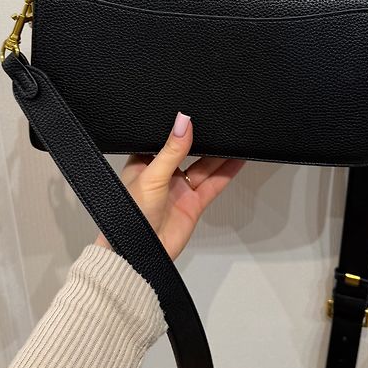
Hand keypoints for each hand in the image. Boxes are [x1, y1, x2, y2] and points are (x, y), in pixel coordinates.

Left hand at [95, 111, 245, 259]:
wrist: (138, 254)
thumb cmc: (130, 216)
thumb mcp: (151, 175)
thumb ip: (171, 149)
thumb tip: (183, 122)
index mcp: (144, 163)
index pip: (165, 139)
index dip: (179, 128)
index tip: (194, 114)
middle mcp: (163, 175)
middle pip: (189, 152)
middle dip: (203, 140)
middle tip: (219, 123)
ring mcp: (180, 189)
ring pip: (204, 167)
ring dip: (219, 155)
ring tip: (234, 138)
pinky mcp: (193, 204)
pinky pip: (213, 185)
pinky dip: (226, 173)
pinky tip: (237, 161)